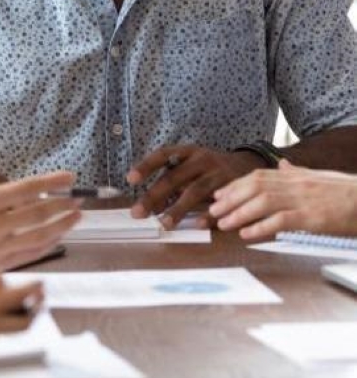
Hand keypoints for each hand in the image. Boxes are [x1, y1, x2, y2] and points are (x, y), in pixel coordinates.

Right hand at [0, 131, 80, 269]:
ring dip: (61, 225)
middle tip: (78, 198)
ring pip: (39, 236)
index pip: (27, 189)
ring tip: (75, 217)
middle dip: (62, 204)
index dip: (52, 182)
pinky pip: (29, 255)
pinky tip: (56, 237)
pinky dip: (47, 245)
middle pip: (38, 213)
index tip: (69, 178)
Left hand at [126, 145, 261, 227]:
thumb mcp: (189, 168)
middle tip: (138, 213)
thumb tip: (150, 207)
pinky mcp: (234, 188)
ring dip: (178, 209)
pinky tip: (198, 225)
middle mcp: (201, 160)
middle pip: (174, 177)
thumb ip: (170, 184)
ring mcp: (218, 173)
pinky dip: (209, 214)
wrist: (247, 164)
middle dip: (154, 196)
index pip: (163, 155)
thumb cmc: (208, 169)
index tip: (130, 179)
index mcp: (187, 152)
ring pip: (195, 191)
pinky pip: (220, 203)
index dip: (146, 166)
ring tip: (164, 224)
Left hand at [209, 160, 356, 240]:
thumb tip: (281, 164)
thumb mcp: (318, 177)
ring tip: (223, 224)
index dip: (234, 186)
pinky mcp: (313, 217)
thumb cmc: (346, 193)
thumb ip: (296, 172)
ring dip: (239, 214)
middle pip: (254, 188)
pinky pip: (281, 220)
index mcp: (296, 175)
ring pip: (263, 202)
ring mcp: (304, 199)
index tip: (218, 196)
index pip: (257, 177)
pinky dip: (260, 227)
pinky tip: (246, 234)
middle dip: (230, 199)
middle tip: (212, 212)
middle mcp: (296, 184)